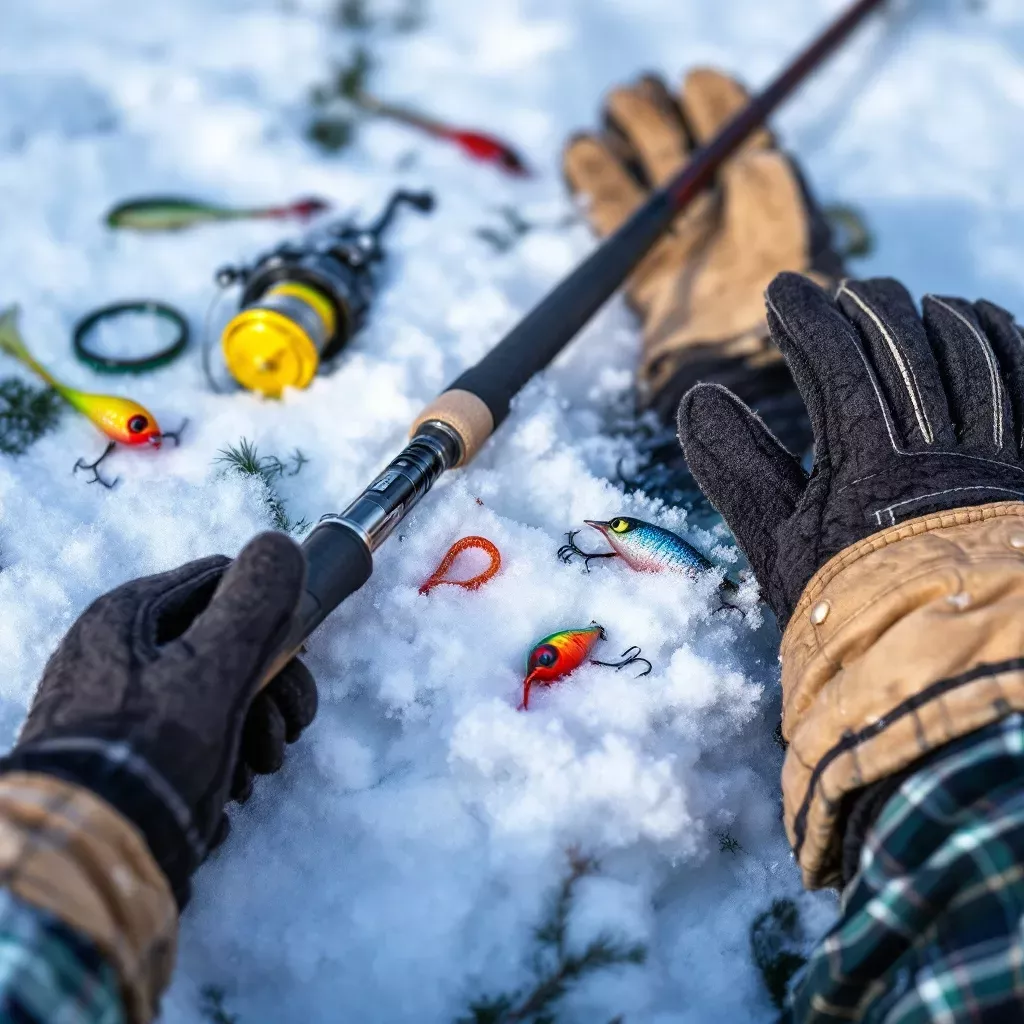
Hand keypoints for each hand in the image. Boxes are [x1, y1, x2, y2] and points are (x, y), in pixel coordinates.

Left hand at [0, 532, 316, 904]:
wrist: (86, 859)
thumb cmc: (152, 750)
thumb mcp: (213, 667)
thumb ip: (254, 603)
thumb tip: (281, 544)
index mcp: (129, 615)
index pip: (222, 579)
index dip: (271, 611)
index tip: (298, 658)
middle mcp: (116, 651)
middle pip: (222, 643)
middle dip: (270, 689)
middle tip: (288, 734)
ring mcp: (113, 705)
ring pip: (211, 695)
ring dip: (250, 733)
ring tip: (255, 776)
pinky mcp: (118, 756)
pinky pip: (185, 739)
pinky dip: (214, 765)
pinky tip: (222, 799)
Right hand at [564, 68, 842, 448]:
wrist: (748, 390)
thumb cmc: (786, 321)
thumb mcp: (798, 244)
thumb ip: (771, 194)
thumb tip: (746, 153)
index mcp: (770, 210)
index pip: (739, 141)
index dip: (719, 107)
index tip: (699, 79)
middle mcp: (724, 227)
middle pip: (686, 157)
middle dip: (658, 119)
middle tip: (632, 95)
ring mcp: (683, 252)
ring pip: (647, 183)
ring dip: (628, 141)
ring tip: (609, 113)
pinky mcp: (648, 281)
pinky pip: (617, 222)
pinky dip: (595, 183)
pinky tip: (583, 152)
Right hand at [678, 273, 1023, 626]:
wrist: (941, 669)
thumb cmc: (848, 610)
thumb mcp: (776, 549)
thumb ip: (737, 470)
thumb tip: (698, 398)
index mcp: (867, 467)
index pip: (835, 361)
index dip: (805, 316)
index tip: (780, 290)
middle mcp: (939, 452)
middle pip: (909, 346)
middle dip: (871, 307)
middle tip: (847, 292)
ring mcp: (996, 459)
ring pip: (976, 354)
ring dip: (940, 317)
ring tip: (916, 304)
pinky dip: (1005, 341)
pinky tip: (986, 324)